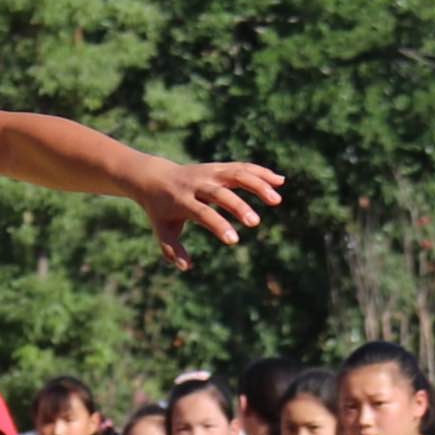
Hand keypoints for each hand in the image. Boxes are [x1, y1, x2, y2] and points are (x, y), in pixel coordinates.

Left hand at [131, 157, 283, 269]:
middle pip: (220, 193)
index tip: (233, 241)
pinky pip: (242, 167)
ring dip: (258, 184)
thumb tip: (185, 267)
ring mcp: (209, 173)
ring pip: (235, 174)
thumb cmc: (161, 210)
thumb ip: (172, 249)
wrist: (154, 177)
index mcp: (182, 201)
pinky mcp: (219, 167)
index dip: (218, 225)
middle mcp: (197, 184)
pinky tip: (280, 181)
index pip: (202, 213)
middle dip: (238, 206)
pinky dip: (261, 172)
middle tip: (255, 223)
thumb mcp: (162, 230)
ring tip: (276, 200)